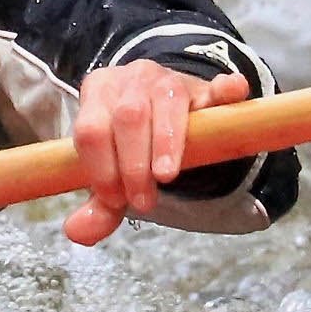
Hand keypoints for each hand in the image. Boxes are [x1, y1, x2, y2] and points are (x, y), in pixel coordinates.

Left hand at [64, 65, 251, 246]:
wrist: (161, 112)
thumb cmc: (128, 144)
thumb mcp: (111, 171)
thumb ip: (98, 204)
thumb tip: (78, 232)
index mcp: (97, 93)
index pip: (90, 129)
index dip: (102, 169)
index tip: (116, 200)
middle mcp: (130, 79)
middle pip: (127, 116)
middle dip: (133, 164)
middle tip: (144, 201)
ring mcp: (169, 80)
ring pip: (166, 103)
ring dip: (166, 143)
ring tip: (165, 176)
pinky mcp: (205, 88)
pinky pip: (216, 87)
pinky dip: (225, 90)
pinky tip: (232, 93)